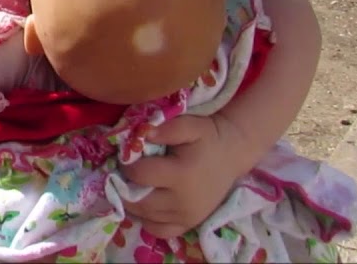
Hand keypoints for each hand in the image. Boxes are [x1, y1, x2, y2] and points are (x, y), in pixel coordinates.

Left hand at [120, 114, 249, 238]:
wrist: (232, 154)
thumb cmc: (207, 138)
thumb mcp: (189, 125)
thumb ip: (164, 129)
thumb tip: (141, 134)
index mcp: (181, 175)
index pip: (139, 175)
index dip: (126, 165)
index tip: (125, 156)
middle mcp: (183, 201)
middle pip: (137, 201)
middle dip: (124, 186)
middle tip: (124, 174)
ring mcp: (186, 217)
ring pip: (144, 216)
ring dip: (132, 202)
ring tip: (134, 185)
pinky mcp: (189, 224)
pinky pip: (159, 230)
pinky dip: (147, 219)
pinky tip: (147, 203)